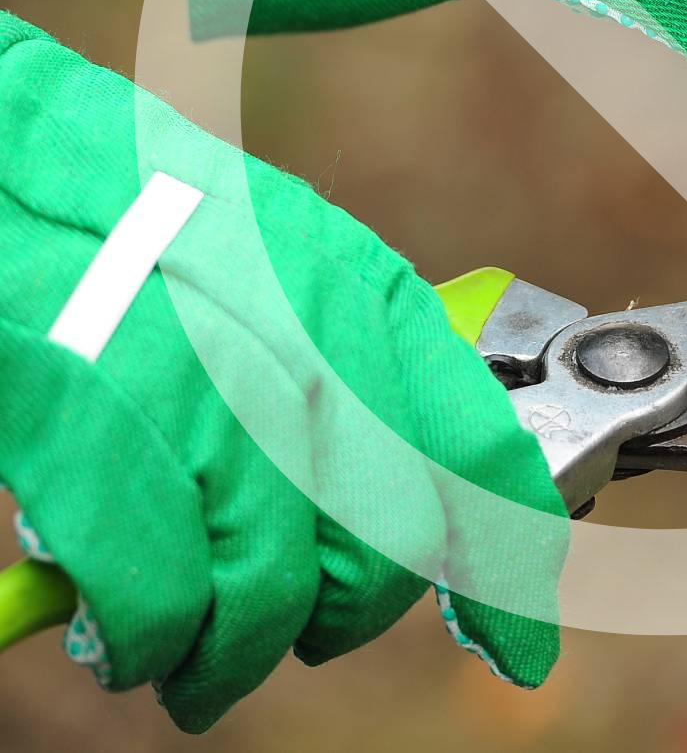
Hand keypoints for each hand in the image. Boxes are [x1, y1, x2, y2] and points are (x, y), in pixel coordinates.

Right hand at [0, 15, 564, 731]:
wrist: (1, 150)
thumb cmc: (134, 215)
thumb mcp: (273, 261)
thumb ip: (348, 357)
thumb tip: (407, 486)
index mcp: (360, 286)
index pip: (476, 446)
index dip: (504, 564)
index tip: (515, 644)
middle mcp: (305, 332)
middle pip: (384, 544)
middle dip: (343, 616)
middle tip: (293, 632)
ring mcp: (201, 374)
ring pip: (274, 594)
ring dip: (233, 655)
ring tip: (191, 656)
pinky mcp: (89, 413)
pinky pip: (161, 601)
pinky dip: (148, 643)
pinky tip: (128, 635)